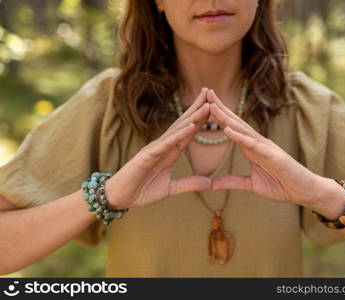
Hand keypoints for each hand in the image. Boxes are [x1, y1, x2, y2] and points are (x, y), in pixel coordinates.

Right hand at [105, 88, 211, 209]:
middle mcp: (164, 146)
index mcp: (170, 152)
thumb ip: (190, 184)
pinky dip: (179, 135)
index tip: (214, 106)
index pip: (188, 132)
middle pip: (184, 123)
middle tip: (211, 92)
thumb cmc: (141, 191)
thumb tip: (210, 183)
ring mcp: (155, 148)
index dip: (201, 119)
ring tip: (207, 104)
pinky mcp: (147, 155)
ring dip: (193, 116)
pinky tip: (191, 126)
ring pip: (177, 130)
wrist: (120, 198)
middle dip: (198, 108)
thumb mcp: (171, 188)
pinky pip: (166, 144)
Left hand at [206, 89, 321, 206]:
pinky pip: (253, 145)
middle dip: (219, 107)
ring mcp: (265, 147)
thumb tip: (212, 184)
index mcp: (250, 147)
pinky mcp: (273, 155)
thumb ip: (232, 182)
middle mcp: (256, 142)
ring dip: (225, 117)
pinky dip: (240, 137)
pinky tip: (227, 130)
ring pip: (242, 129)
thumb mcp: (251, 185)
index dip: (218, 115)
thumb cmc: (281, 185)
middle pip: (234, 122)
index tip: (202, 104)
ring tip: (211, 105)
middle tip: (204, 91)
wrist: (304, 191)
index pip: (231, 127)